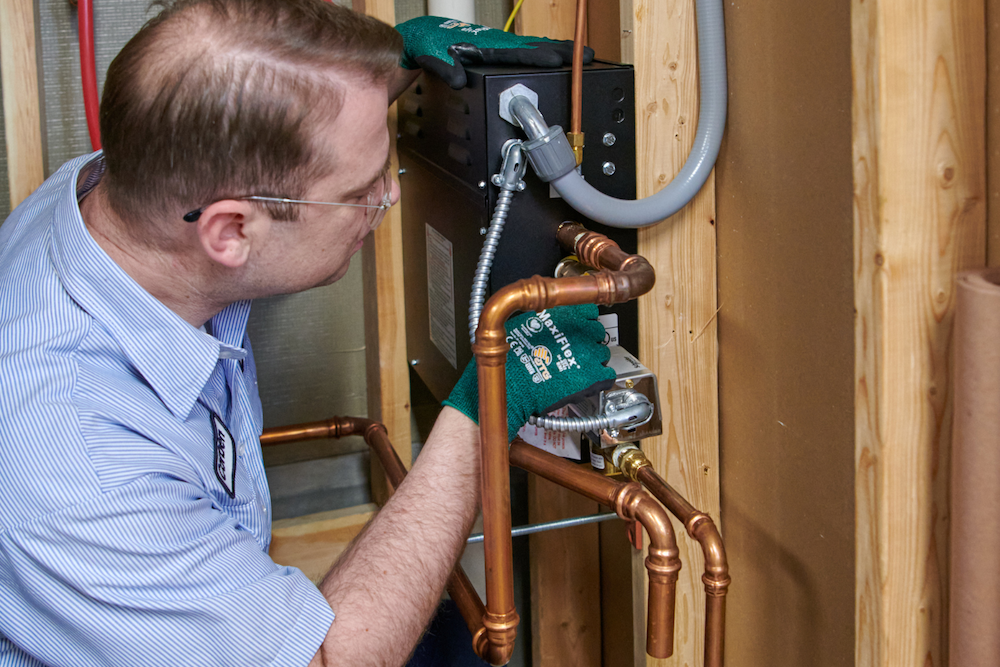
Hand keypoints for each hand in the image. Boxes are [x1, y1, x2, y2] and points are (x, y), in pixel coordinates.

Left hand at [395, 16, 594, 89]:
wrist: (421, 36)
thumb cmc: (427, 44)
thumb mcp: (430, 56)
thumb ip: (442, 67)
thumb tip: (455, 79)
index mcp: (485, 47)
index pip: (519, 53)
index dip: (539, 57)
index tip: (558, 60)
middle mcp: (496, 45)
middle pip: (535, 48)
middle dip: (562, 52)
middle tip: (588, 56)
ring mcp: (500, 48)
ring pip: (534, 48)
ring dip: (558, 52)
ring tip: (582, 56)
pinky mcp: (499, 52)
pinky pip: (527, 51)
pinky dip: (544, 53)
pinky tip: (555, 58)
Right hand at [444, 304, 615, 440]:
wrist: (511, 386)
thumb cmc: (512, 358)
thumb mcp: (525, 324)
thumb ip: (544, 318)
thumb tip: (547, 317)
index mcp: (568, 314)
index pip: (590, 312)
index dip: (583, 321)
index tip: (579, 327)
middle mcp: (582, 331)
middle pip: (597, 332)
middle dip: (588, 341)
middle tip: (575, 350)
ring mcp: (590, 354)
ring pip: (603, 354)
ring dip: (593, 360)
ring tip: (578, 367)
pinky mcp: (592, 377)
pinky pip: (607, 375)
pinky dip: (599, 379)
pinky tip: (586, 381)